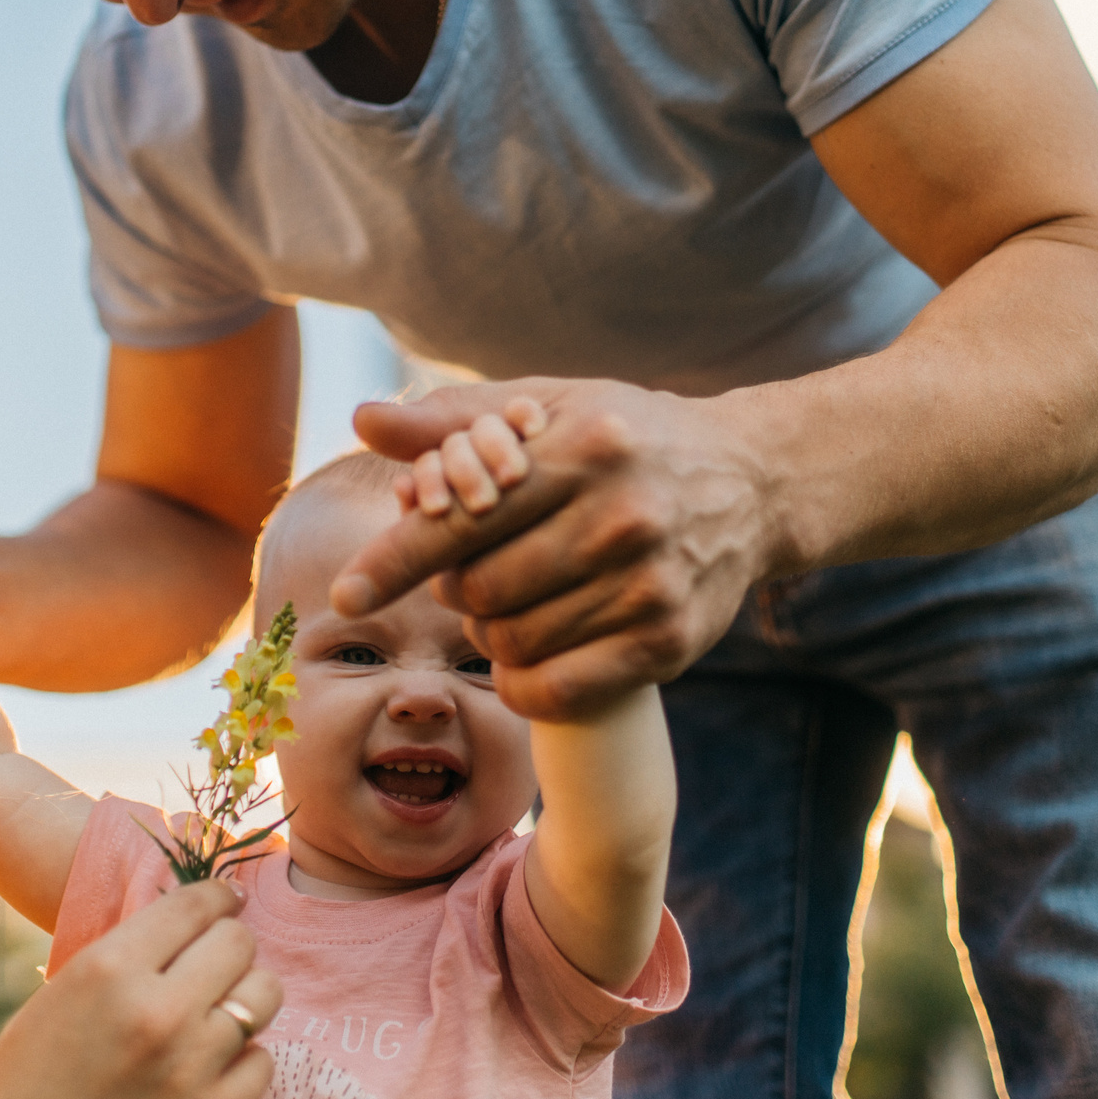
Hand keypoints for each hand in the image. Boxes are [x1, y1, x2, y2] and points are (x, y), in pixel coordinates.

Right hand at [0, 881, 278, 1098]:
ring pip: (262, 998)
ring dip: (244, 999)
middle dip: (230, 946)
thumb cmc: (22, 1082)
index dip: (218, 898)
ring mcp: (188, 1069)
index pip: (197, 904)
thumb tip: (197, 923)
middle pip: (239, 945)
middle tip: (214, 963)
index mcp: (109, 968)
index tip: (225, 903)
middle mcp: (156, 1011)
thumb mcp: (63, 992)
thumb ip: (129, 958)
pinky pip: (261, 1063)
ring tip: (217, 1013)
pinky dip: (243, 1061)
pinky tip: (212, 1066)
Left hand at [337, 378, 777, 717]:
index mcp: (585, 449)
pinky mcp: (668, 642)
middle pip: (480, 589)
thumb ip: (455, 422)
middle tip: (472, 573)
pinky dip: (522, 683)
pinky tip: (526, 657)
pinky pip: (555, 689)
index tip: (344, 596)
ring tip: (511, 602)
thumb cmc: (629, 440)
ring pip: (512, 642)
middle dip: (455, 588)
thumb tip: (364, 420)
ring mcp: (650, 584)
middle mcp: (622, 516)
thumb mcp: (552, 409)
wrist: (754, 483)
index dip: (394, 561)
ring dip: (490, 634)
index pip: (465, 516)